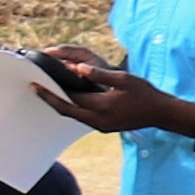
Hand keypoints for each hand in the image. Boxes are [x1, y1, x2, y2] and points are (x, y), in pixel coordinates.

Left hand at [30, 49, 194, 139]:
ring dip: (60, 105)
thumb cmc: (145, 93)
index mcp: (101, 107)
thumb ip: (100, 74)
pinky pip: (82, 118)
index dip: (52, 91)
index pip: (70, 99)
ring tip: (47, 93)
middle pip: (67, 110)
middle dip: (50, 100)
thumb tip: (79, 68)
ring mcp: (100, 126)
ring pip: (74, 115)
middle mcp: (98, 120)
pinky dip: (73, 108)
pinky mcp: (104, 127)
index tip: (37, 84)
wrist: (160, 113)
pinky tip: (68, 99)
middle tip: (34, 89)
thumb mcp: (124, 79)